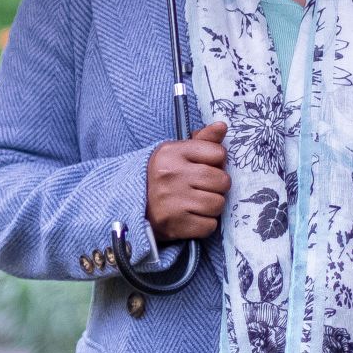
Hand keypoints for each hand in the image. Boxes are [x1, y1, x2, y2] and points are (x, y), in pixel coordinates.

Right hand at [146, 121, 227, 243]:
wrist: (129, 206)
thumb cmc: (160, 176)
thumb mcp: (175, 152)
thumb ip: (202, 140)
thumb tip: (223, 126)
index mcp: (171, 152)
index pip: (218, 153)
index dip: (216, 162)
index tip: (205, 166)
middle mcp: (170, 175)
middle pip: (222, 180)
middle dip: (218, 186)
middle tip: (204, 188)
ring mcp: (172, 201)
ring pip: (218, 204)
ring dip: (212, 206)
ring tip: (198, 203)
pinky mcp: (174, 224)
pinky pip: (209, 226)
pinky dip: (205, 224)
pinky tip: (192, 217)